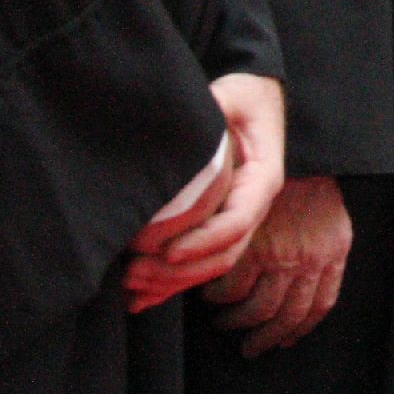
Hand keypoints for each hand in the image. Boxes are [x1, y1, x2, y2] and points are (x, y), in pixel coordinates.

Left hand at [126, 73, 285, 311]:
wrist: (257, 102)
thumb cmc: (245, 98)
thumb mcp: (233, 96)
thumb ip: (216, 106)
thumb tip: (191, 114)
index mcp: (263, 179)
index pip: (238, 221)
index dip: (203, 241)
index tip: (168, 251)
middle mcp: (254, 206)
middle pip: (224, 253)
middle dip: (180, 272)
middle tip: (134, 273)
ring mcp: (239, 219)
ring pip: (212, 265)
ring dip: (173, 283)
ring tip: (131, 286)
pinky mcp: (221, 225)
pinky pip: (201, 263)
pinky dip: (172, 284)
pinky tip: (142, 298)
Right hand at [200, 176, 351, 355]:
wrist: (291, 151)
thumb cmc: (307, 182)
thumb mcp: (328, 218)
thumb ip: (320, 252)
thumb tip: (299, 289)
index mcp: (334, 252)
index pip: (320, 305)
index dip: (301, 328)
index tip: (286, 340)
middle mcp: (311, 259)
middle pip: (288, 316)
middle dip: (267, 339)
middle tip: (251, 347)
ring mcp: (281, 255)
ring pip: (257, 310)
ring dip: (237, 322)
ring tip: (225, 320)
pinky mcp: (253, 247)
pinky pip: (232, 288)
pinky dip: (220, 297)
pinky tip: (212, 294)